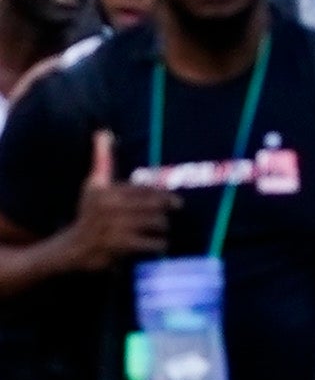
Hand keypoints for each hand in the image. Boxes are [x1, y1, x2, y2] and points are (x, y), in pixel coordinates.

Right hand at [67, 132, 173, 269]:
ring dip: (163, 226)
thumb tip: (103, 131)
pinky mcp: (120, 245)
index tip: (175, 199)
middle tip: (175, 208)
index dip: (163, 193)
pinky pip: (151, 242)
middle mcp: (110, 206)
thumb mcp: (93, 185)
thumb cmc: (90, 213)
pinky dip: (158, 244)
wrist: (73, 247)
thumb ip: (102, 159)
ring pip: (156, 222)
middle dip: (167, 207)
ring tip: (163, 227)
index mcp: (106, 190)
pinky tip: (158, 244)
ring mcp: (115, 226)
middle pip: (154, 204)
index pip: (145, 188)